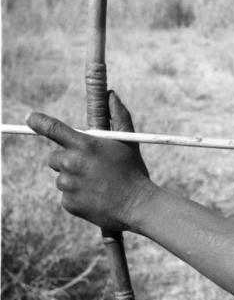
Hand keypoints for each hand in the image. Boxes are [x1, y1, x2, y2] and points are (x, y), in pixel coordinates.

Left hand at [26, 91, 151, 230]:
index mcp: (85, 145)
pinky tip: (96, 196)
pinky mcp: (69, 203)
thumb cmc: (133, 171)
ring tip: (98, 184)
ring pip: (62, 178)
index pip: (53, 128)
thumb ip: (118, 115)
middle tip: (89, 166)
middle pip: (55, 157)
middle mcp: (72, 163)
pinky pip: (67, 196)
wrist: (138, 205)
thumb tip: (111, 94)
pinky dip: (78, 196)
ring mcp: (68, 185)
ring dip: (75, 179)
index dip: (38, 122)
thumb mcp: (128, 141)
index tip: (30, 119)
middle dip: (68, 159)